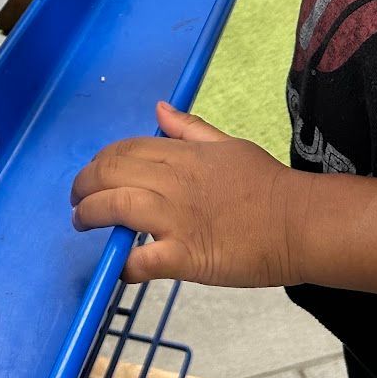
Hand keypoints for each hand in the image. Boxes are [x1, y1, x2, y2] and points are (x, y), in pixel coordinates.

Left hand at [70, 102, 308, 287]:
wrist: (298, 222)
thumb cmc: (266, 183)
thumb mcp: (227, 144)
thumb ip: (189, 129)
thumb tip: (158, 109)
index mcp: (182, 155)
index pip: (125, 149)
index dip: (100, 161)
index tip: (93, 173)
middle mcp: (173, 182)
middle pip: (111, 173)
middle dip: (84, 184)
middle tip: (77, 199)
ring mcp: (176, 219)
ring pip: (116, 208)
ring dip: (91, 215)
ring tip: (82, 223)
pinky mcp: (185, 257)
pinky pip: (142, 260)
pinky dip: (124, 265)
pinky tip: (119, 267)